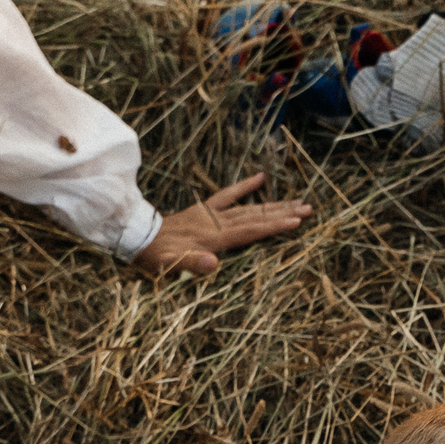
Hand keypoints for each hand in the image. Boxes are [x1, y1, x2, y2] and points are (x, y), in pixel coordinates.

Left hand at [132, 173, 313, 275]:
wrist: (136, 237)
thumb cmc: (156, 257)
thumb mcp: (171, 265)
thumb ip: (191, 264)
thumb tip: (213, 263)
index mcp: (213, 237)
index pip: (250, 230)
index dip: (274, 226)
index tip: (296, 221)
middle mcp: (216, 223)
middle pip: (256, 216)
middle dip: (283, 212)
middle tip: (309, 207)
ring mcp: (211, 215)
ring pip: (249, 208)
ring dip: (274, 204)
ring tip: (297, 200)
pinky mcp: (204, 210)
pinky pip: (228, 196)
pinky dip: (245, 187)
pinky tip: (260, 178)